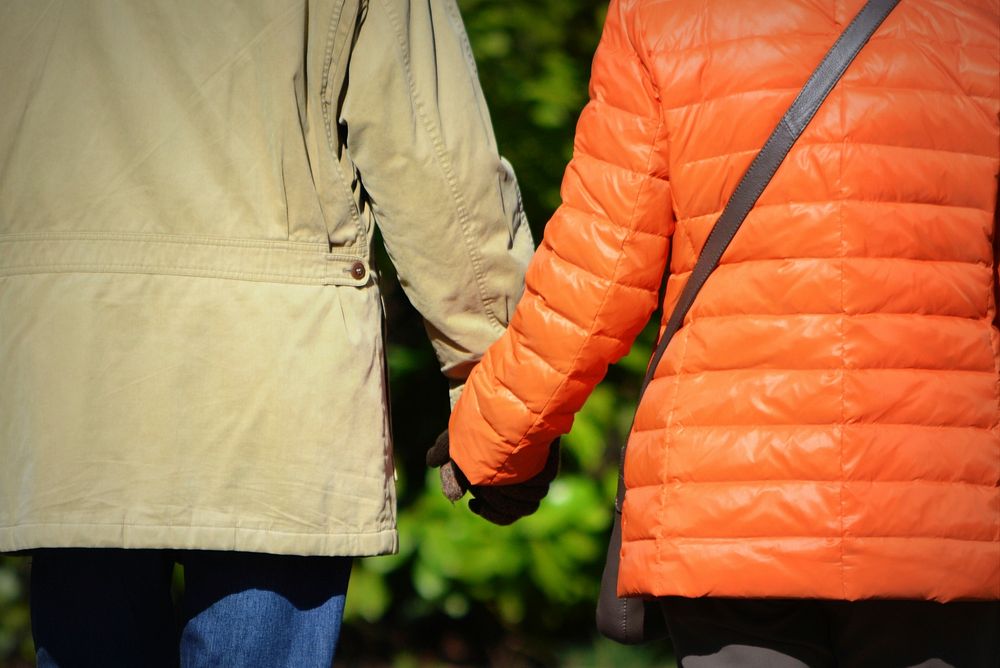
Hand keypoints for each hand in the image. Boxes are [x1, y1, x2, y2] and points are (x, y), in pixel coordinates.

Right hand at [426, 431, 559, 525]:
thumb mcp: (457, 443)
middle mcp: (525, 484)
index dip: (493, 515)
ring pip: (532, 499)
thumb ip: (448, 462)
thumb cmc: (478, 424)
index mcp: (507, 488)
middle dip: (499, 504)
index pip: (507, 516)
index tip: (473, 503)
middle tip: (482, 489)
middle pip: (521, 510)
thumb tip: (440, 476)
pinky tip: (508, 472)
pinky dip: (525, 481)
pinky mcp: (548, 463)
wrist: (501, 403)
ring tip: (493, 482)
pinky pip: (542, 482)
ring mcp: (538, 475)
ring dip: (510, 494)